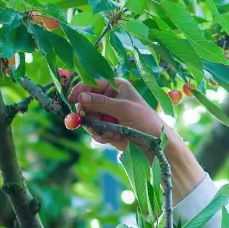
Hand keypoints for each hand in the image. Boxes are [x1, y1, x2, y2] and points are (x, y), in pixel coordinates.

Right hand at [63, 76, 209, 204]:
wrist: (156, 144)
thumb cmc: (144, 120)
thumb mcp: (123, 108)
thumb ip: (101, 103)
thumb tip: (80, 97)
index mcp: (116, 86)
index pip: (92, 83)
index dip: (81, 90)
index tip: (72, 99)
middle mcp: (110, 98)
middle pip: (86, 102)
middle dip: (87, 113)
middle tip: (85, 120)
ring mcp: (108, 114)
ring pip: (89, 118)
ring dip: (96, 126)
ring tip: (110, 132)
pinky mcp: (107, 129)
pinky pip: (94, 130)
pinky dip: (101, 135)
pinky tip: (114, 137)